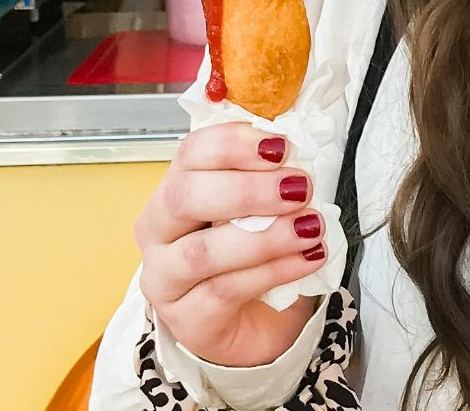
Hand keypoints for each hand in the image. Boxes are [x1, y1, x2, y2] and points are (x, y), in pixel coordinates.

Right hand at [136, 123, 327, 366]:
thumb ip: (272, 176)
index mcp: (175, 189)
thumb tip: (301, 146)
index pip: (191, 153)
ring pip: (202, 253)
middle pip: (184, 197)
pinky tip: (309, 258)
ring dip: (264, 237)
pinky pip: (226, 291)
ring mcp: (164, 279)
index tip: (283, 146)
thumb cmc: (254, 256)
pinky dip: (275, 271)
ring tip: (311, 228)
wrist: (254, 324)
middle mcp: (158, 231)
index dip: (235, 144)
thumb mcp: (263, 209)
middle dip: (247, 189)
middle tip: (301, 188)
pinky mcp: (186, 319)